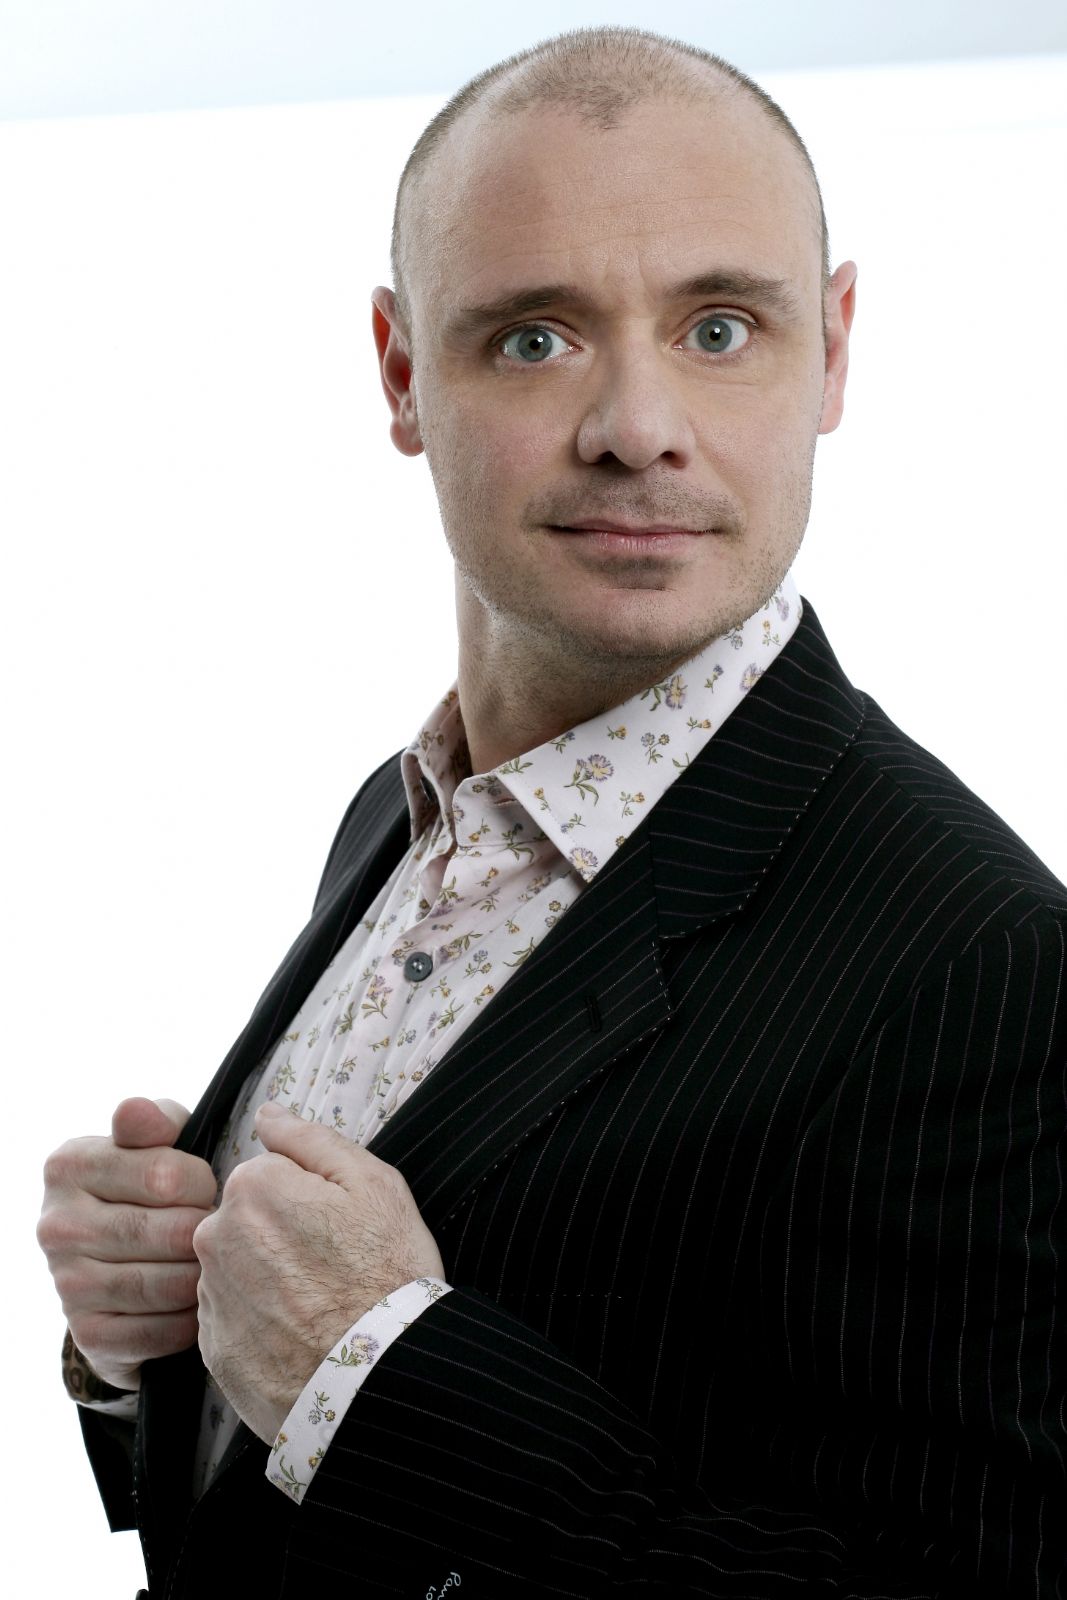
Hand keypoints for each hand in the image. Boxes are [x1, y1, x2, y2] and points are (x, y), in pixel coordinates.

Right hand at [38, 1097, 217, 1390]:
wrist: (113, 1262)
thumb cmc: (147, 1186)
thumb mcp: (153, 1142)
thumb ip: (153, 1120)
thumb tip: (136, 1111)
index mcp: (70, 1166)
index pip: (165, 1175)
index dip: (204, 1183)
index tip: (208, 1188)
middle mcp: (58, 1226)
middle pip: (173, 1233)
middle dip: (209, 1232)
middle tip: (221, 1230)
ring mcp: (68, 1284)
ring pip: (169, 1284)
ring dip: (205, 1275)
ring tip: (215, 1261)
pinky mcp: (89, 1332)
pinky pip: (161, 1330)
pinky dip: (191, 1318)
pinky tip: (197, 1301)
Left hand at [192, 1102, 444, 1443]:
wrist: (382, 1381)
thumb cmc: (387, 1275)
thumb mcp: (374, 1184)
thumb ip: (311, 1139)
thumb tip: (268, 1114)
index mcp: (253, 1187)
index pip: (270, 1174)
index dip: (311, 1198)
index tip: (340, 1227)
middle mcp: (216, 1237)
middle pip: (248, 1220)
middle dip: (282, 1235)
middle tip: (334, 1268)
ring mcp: (211, 1297)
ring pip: (238, 1269)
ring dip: (268, 1280)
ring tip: (320, 1308)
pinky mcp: (213, 1351)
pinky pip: (234, 1320)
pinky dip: (261, 1326)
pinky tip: (300, 1338)